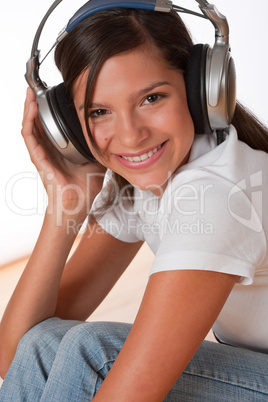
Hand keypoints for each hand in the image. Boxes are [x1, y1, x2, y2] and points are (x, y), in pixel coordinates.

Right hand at [21, 88, 106, 221]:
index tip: (56, 92)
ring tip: (31, 91)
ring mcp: (42, 154)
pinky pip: (30, 137)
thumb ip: (99, 147)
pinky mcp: (39, 160)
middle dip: (38, 103)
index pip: (52, 124)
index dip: (51, 108)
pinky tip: (31, 108)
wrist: (79, 205)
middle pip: (38, 121)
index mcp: (60, 149)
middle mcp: (49, 150)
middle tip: (40, 85)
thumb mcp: (97, 160)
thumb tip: (113, 134)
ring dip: (29, 108)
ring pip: (30, 125)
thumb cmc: (85, 188)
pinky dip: (29, 121)